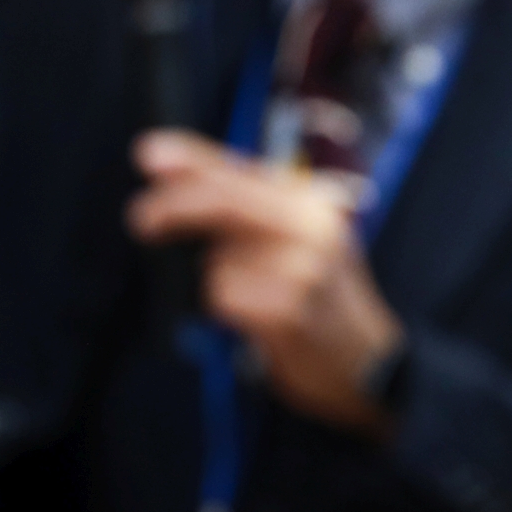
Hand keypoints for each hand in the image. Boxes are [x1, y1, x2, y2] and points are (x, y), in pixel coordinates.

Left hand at [127, 129, 402, 434]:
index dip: (190, 157)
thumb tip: (173, 176)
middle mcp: (313, 225)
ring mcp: (305, 267)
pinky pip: (225, 299)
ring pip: (218, 261)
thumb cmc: (320, 296)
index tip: (148, 152)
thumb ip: (242, 205)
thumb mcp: (295, 238)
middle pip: (225, 200)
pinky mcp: (290, 309)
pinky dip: (227, 310)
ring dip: (217, 281)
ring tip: (255, 296)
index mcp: (311, 201)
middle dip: (173, 206)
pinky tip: (259, 319)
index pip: (241, 167)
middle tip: (142, 221)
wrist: (369, 359)